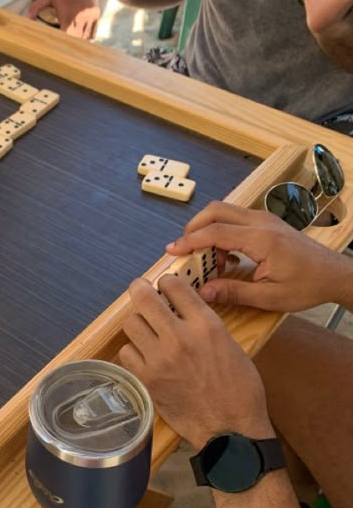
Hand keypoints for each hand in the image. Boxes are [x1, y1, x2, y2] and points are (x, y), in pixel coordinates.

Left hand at [28, 0, 100, 38]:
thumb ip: (36, 7)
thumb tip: (27, 18)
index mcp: (70, 17)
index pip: (67, 38)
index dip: (61, 43)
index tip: (57, 44)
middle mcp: (82, 19)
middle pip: (77, 41)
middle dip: (70, 43)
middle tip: (63, 44)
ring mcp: (91, 18)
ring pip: (86, 38)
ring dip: (78, 41)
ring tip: (71, 38)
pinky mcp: (96, 15)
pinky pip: (93, 32)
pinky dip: (86, 36)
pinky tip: (80, 33)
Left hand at [120, 277, 271, 449]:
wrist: (231, 428)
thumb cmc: (240, 389)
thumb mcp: (230, 346)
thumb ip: (205, 325)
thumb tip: (184, 311)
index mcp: (206, 325)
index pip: (175, 286)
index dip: (166, 282)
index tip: (164, 285)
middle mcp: (179, 337)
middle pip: (144, 299)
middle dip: (140, 289)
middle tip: (140, 289)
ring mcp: (159, 358)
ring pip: (131, 323)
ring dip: (138, 323)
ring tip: (146, 328)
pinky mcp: (147, 379)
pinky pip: (127, 353)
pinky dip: (133, 351)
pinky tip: (143, 355)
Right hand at [166, 201, 349, 311]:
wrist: (335, 274)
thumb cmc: (308, 285)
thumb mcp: (270, 296)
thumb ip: (234, 292)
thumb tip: (203, 292)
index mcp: (261, 239)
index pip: (215, 232)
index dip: (190, 241)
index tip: (172, 251)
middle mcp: (261, 222)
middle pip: (216, 211)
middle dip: (194, 228)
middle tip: (183, 251)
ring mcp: (264, 219)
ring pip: (224, 212)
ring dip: (208, 231)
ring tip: (208, 261)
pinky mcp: (266, 223)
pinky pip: (235, 219)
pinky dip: (222, 233)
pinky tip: (225, 258)